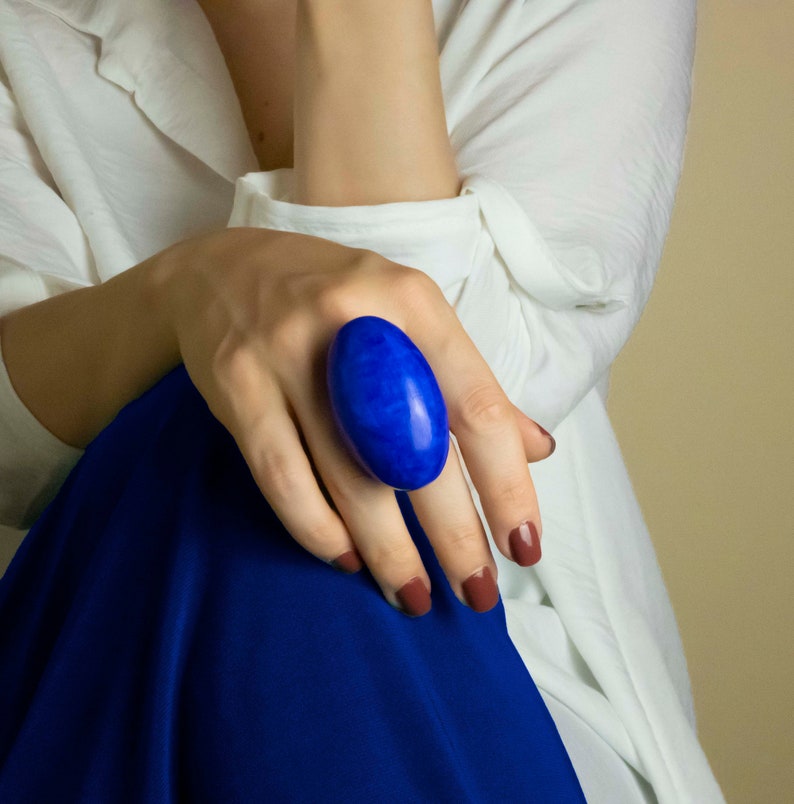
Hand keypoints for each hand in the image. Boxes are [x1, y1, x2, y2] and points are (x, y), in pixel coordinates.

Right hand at [148, 226, 553, 614]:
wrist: (222, 267)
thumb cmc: (335, 300)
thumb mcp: (409, 316)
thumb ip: (467, 382)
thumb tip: (537, 449)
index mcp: (413, 303)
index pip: (478, 407)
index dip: (508, 485)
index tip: (524, 548)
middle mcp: (355, 322)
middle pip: (416, 451)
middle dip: (455, 535)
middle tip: (478, 593)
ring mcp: (289, 352)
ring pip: (349, 476)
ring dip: (389, 550)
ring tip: (415, 595)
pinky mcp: (238, 383)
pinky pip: (282, 476)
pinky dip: (317, 528)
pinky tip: (346, 557)